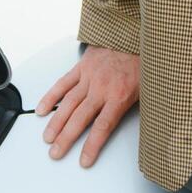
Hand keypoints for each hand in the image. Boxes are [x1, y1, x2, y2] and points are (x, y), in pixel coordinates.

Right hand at [34, 45, 139, 167]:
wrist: (132, 33)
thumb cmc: (140, 60)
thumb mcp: (148, 89)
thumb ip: (140, 110)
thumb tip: (147, 131)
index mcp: (119, 96)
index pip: (102, 127)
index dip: (92, 146)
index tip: (84, 160)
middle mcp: (101, 88)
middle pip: (80, 118)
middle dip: (66, 138)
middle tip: (56, 153)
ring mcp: (89, 77)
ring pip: (68, 103)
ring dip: (56, 122)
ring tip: (48, 138)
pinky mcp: (81, 67)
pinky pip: (63, 83)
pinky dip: (51, 96)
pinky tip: (43, 109)